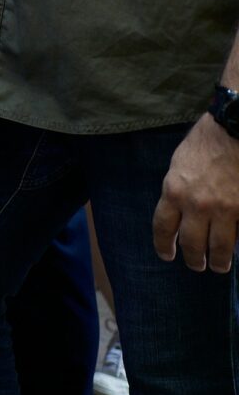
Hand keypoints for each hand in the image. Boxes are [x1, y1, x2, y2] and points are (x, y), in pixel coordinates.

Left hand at [152, 116, 238, 271]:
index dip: (164, 246)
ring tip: (220, 265)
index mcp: (174, 192)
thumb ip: (178, 191)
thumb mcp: (179, 166)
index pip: (163, 229)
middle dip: (194, 260)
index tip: (167, 255)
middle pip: (193, 244)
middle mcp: (197, 205)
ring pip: (221, 247)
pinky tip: (238, 247)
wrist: (235, 129)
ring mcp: (226, 209)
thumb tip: (182, 215)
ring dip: (219, 260)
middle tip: (198, 265)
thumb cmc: (206, 142)